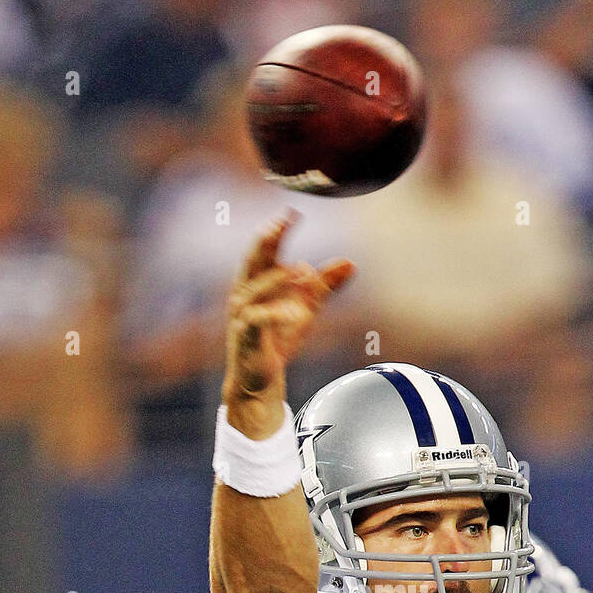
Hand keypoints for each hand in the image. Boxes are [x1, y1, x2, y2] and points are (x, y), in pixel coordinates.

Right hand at [223, 210, 353, 410]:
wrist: (260, 379)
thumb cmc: (277, 338)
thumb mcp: (306, 309)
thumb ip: (324, 286)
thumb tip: (350, 263)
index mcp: (257, 282)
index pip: (266, 250)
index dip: (277, 230)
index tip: (292, 213)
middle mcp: (245, 293)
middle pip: (252, 260)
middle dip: (266, 240)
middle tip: (283, 222)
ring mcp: (242, 314)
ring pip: (254, 289)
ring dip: (276, 279)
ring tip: (300, 272)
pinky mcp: (245, 337)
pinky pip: (256, 320)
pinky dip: (274, 314)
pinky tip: (293, 312)